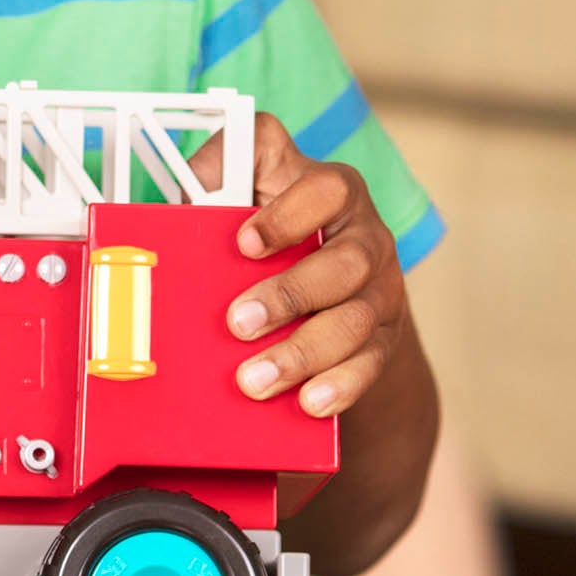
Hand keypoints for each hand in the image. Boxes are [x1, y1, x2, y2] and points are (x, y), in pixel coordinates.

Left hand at [199, 113, 406, 418]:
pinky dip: (339, 386)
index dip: (288, 215)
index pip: (326, 191)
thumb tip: (190, 185)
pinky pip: (371, 364)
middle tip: (237, 323)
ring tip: (255, 379)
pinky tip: (307, 401)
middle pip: (345, 265)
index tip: (243, 243)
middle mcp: (367, 237)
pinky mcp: (385, 336)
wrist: (331, 275)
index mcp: (335, 193)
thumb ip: (223, 173)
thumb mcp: (253, 185)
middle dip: (289, 296)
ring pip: (356, 322)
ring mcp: (382, 289)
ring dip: (303, 353)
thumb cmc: (276, 223)